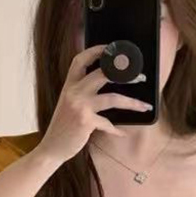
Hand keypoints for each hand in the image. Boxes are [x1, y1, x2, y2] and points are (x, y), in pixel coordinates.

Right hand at [37, 44, 153, 162]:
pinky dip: (117, 130)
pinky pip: (108, 123)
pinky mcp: (85, 122)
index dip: (97, 51)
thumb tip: (107, 87)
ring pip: (112, 98)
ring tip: (144, 106)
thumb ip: (82, 94)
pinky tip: (123, 133)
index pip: (80, 60)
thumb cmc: (63, 128)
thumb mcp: (69, 105)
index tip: (112, 49)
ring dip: (132, 102)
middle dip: (124, 74)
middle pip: (102, 74)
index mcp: (69, 86)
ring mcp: (79, 106)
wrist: (51, 148)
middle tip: (140, 77)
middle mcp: (73, 92)